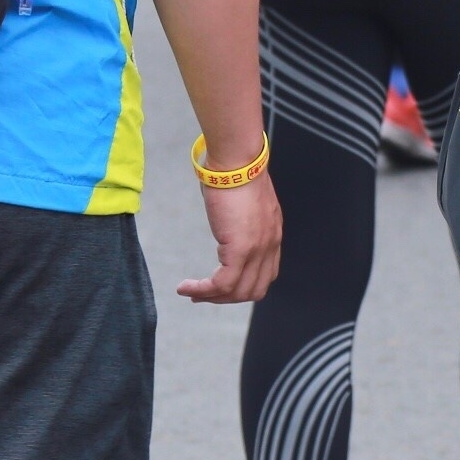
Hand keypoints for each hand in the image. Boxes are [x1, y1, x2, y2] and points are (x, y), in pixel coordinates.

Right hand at [177, 172, 281, 302]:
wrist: (237, 161)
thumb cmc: (236, 173)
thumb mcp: (247, 202)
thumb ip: (244, 220)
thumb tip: (230, 224)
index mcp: (272, 235)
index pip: (266, 275)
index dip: (244, 286)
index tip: (221, 287)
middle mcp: (269, 245)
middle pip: (254, 290)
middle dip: (227, 298)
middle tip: (203, 295)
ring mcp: (257, 249)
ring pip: (238, 291)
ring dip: (212, 297)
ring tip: (191, 293)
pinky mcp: (240, 249)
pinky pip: (223, 284)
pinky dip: (203, 290)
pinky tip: (187, 287)